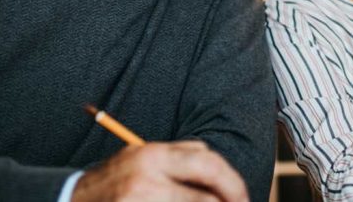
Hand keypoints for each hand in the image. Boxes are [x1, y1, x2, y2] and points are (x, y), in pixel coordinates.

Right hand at [70, 140, 247, 201]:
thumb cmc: (112, 185)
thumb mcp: (140, 161)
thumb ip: (177, 160)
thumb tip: (218, 172)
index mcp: (151, 155)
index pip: (206, 160)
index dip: (231, 181)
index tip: (240, 196)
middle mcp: (147, 177)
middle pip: (208, 188)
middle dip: (230, 198)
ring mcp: (143, 200)